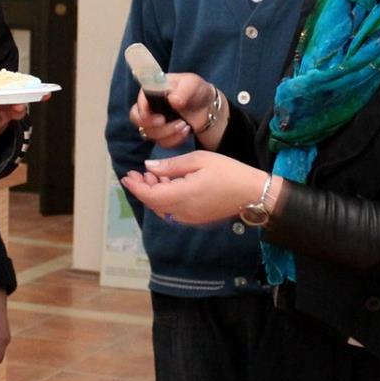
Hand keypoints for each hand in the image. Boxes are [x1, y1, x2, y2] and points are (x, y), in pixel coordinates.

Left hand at [120, 151, 266, 225]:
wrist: (253, 193)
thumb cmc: (229, 172)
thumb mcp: (200, 161)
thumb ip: (172, 166)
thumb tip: (149, 168)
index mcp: (182, 196)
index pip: (150, 195)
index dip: (135, 186)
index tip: (126, 175)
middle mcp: (183, 212)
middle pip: (154, 203)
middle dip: (143, 188)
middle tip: (139, 173)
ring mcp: (190, 218)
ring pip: (163, 208)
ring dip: (154, 194)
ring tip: (155, 176)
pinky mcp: (196, 219)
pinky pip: (173, 211)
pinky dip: (166, 199)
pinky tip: (170, 186)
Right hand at [128, 70, 219, 151]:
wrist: (208, 108)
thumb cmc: (196, 90)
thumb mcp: (192, 83)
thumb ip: (183, 90)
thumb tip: (173, 100)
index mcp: (152, 91)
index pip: (138, 103)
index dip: (143, 113)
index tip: (160, 119)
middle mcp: (149, 106)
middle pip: (137, 120)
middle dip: (152, 126)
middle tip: (166, 122)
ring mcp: (154, 122)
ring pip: (149, 134)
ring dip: (168, 132)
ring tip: (184, 125)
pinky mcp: (162, 134)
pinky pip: (161, 143)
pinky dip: (174, 139)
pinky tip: (186, 131)